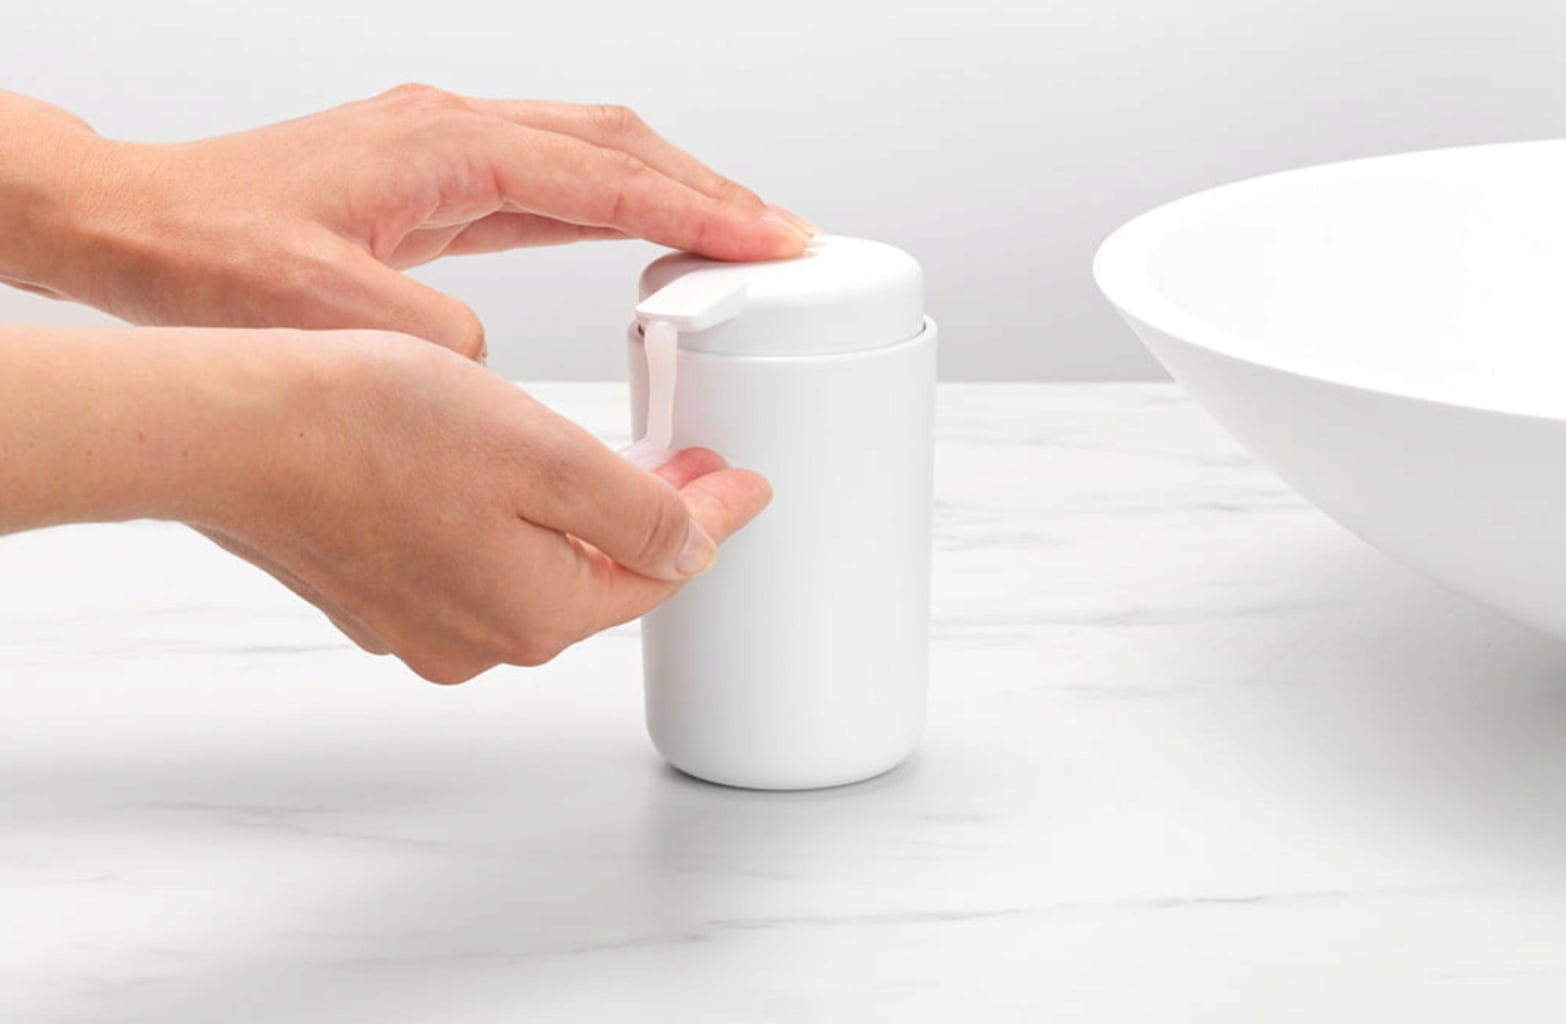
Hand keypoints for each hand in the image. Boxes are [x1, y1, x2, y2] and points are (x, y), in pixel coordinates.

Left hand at [0, 86, 816, 356]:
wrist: (139, 226)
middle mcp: (459, 133)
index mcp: (450, 152)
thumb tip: (490, 362)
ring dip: (669, 191)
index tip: (771, 240)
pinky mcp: (434, 178)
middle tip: (781, 239)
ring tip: (732, 239)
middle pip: (621, 144)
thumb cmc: (214, 257)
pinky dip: (612, 206)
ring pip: (592, 153)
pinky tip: (637, 237)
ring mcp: (448, 149)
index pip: (611, 176)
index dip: (701, 211)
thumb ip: (436, 338)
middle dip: (710, 190)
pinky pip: (552, 182)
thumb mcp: (334, 312)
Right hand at [194, 330, 771, 682]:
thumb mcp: (545, 454)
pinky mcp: (376, 595)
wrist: (232, 425)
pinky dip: (508, 524)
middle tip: (685, 461)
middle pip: (599, 580)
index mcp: (534, 616)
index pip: (660, 574)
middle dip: (649, 520)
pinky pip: (474, 564)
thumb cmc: (371, 425)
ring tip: (605, 457)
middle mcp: (478, 642)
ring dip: (577, 521)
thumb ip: (637, 514)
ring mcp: (420, 625)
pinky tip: (504, 472)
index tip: (746, 482)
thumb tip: (695, 549)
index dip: (713, 519)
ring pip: (535, 571)